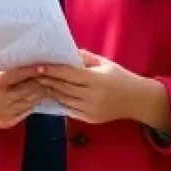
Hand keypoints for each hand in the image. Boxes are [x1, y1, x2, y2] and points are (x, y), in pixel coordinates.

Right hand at [0, 63, 48, 132]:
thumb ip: (3, 63)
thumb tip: (22, 49)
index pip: (14, 76)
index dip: (30, 71)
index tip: (42, 67)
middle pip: (25, 89)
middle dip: (39, 81)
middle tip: (50, 74)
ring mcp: (2, 112)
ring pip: (29, 100)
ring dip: (41, 91)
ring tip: (48, 83)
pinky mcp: (9, 122)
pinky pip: (28, 110)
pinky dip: (36, 102)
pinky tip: (41, 94)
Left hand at [39, 51, 170, 132]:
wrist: (137, 101)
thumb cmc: (121, 78)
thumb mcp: (105, 64)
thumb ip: (86, 58)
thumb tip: (67, 52)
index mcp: (96, 80)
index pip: (69, 74)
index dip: (53, 70)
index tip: (39, 66)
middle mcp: (92, 96)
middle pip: (64, 88)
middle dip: (48, 81)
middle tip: (33, 74)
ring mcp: (90, 110)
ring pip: (64, 100)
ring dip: (51, 92)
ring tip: (39, 84)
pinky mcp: (89, 119)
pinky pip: (70, 110)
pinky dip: (60, 102)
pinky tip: (52, 95)